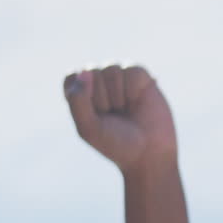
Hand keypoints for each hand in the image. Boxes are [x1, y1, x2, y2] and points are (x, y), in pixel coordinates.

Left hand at [63, 64, 178, 174]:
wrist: (149, 154)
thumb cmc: (114, 142)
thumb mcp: (88, 128)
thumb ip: (78, 99)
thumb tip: (85, 72)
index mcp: (78, 90)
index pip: (73, 77)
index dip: (84, 98)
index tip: (95, 116)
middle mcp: (97, 79)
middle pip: (92, 71)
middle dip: (102, 98)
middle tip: (113, 115)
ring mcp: (118, 75)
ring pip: (111, 68)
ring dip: (118, 95)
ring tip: (124, 109)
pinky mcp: (139, 75)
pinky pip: (132, 69)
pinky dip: (134, 88)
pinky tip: (137, 101)